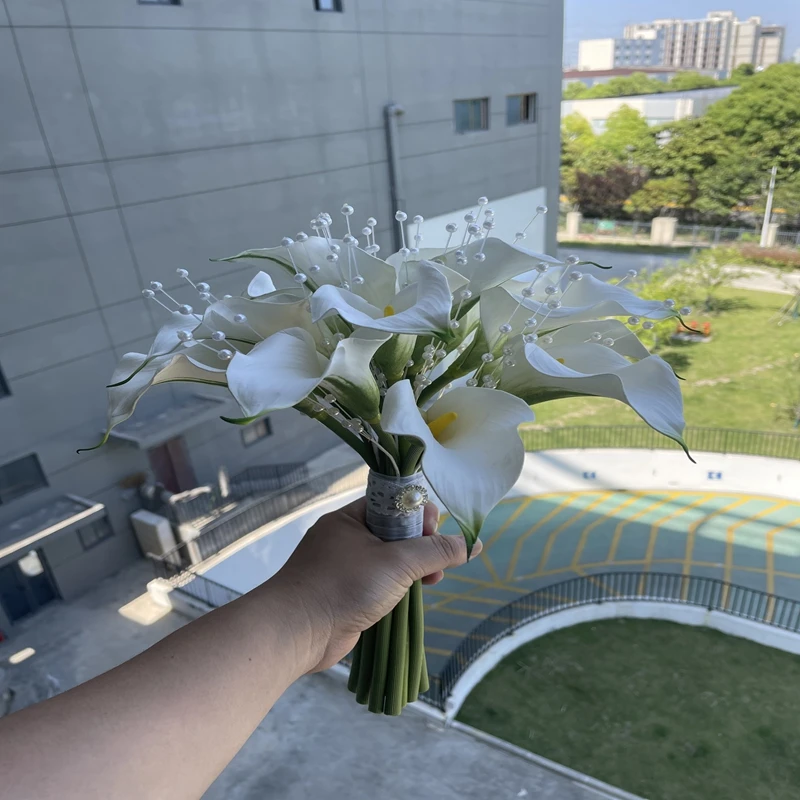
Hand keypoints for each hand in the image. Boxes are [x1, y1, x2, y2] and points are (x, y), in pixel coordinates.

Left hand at [268, 499, 482, 671]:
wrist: (296, 631)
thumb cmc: (343, 585)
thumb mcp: (397, 563)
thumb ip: (436, 551)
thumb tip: (473, 544)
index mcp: (350, 518)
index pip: (392, 503)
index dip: (418, 514)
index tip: (435, 530)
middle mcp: (345, 538)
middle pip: (394, 533)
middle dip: (421, 545)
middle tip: (438, 561)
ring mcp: (343, 568)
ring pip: (388, 561)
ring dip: (413, 570)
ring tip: (432, 581)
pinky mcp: (344, 595)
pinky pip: (378, 584)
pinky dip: (397, 589)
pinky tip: (412, 598)